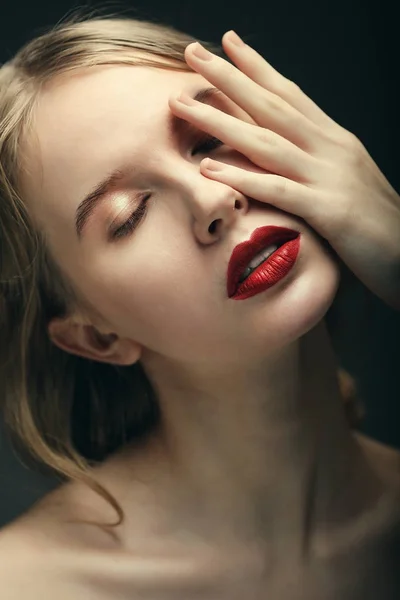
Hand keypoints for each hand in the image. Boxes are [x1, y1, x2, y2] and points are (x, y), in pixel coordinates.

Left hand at [168, 31, 399, 310]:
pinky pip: (278, 190)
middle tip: (192, 53)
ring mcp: (330, 177)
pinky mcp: (330, 211)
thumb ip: (316, 166)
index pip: (291, 95)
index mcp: (335, 141)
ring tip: (182, 103)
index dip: (258, 68)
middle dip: (230, 77)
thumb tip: (284, 156)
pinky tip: (208, 167)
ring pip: (267, 140)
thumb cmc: (378, 224)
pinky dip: (242, 176)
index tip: (227, 43)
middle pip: (272, 105)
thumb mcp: (346, 183)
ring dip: (221, 119)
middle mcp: (331, 149)